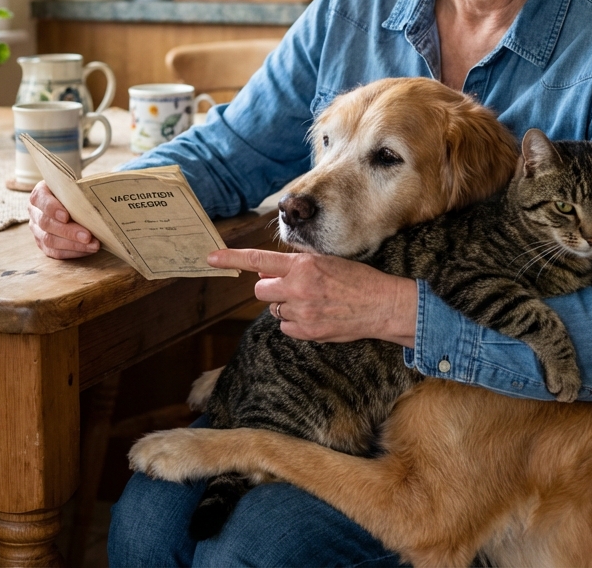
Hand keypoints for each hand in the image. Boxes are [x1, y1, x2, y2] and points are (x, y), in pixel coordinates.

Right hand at [28, 181, 99, 258]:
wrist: (76, 201)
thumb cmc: (77, 190)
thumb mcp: (77, 184)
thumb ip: (81, 188)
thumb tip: (100, 194)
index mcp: (40, 193)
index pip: (40, 198)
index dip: (51, 208)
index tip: (66, 216)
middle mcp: (35, 212)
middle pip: (46, 223)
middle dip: (68, 232)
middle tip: (88, 236)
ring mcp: (37, 230)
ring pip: (49, 240)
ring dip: (73, 245)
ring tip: (93, 245)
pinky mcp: (44, 244)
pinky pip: (55, 252)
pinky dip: (73, 252)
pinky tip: (88, 250)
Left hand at [207, 248, 417, 346]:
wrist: (381, 305)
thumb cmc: (356, 280)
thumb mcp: (326, 261)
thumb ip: (295, 264)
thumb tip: (266, 269)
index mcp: (302, 265)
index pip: (258, 259)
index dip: (231, 258)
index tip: (210, 257)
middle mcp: (298, 287)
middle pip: (260, 289)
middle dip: (270, 289)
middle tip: (292, 288)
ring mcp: (301, 312)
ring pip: (274, 310)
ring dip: (285, 306)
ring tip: (313, 302)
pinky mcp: (307, 332)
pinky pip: (285, 327)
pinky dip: (295, 323)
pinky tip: (316, 316)